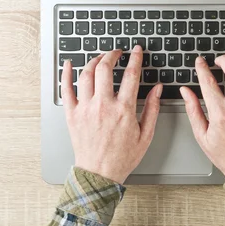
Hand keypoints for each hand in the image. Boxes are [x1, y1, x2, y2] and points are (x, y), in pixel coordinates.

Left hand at [61, 46, 162, 183]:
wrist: (99, 174)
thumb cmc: (122, 157)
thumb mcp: (146, 135)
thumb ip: (152, 109)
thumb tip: (158, 89)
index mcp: (123, 110)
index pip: (131, 75)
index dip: (136, 59)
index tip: (137, 51)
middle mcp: (103, 106)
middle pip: (105, 68)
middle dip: (112, 54)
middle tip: (117, 52)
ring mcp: (85, 109)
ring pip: (86, 74)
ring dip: (94, 61)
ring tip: (100, 58)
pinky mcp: (72, 115)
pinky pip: (66, 89)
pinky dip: (66, 74)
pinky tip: (69, 64)